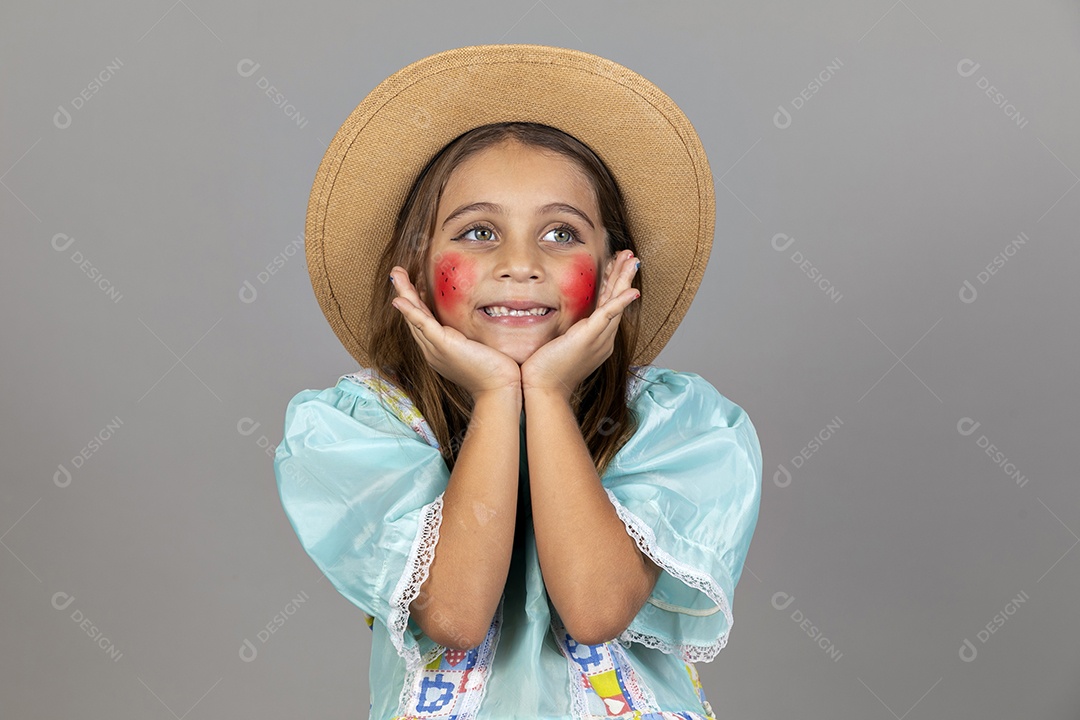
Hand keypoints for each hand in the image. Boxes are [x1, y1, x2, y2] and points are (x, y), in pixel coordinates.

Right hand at [389, 266, 521, 398]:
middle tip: (396, 273)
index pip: (424, 321)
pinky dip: (410, 311)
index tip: (414, 283)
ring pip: (415, 317)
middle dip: (404, 294)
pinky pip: (423, 325)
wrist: (499, 388)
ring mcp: (435, 348)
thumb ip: (473, 334)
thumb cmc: (495, 370)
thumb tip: (480, 318)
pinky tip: (400, 300)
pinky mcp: (443, 346)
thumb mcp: (481, 346)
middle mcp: (433, 349)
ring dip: (403, 295)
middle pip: (414, 317)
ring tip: (395, 276)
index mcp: (440, 349)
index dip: (416, 302)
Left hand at [520, 250, 639, 401]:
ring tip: (632, 260)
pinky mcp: (589, 338)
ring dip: (624, 280)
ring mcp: (598, 339)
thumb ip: (562, 332)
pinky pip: (608, 316)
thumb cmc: (545, 372)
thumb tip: (555, 323)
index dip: (613, 284)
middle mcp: (602, 339)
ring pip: (615, 303)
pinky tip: (632, 290)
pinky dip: (621, 302)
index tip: (615, 266)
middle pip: (616, 301)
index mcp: (596, 339)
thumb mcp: (557, 346)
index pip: (608, 305)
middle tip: (630, 256)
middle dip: (623, 276)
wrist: (543, 390)